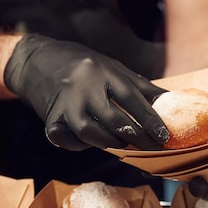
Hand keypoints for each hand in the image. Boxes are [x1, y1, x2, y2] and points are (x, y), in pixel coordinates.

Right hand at [4, 34, 169, 150]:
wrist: (35, 60)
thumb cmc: (83, 65)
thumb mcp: (113, 67)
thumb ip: (140, 86)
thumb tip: (172, 101)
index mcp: (101, 70)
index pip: (131, 98)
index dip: (150, 119)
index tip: (164, 136)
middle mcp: (82, 85)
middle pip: (112, 118)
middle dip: (135, 137)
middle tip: (150, 147)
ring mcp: (64, 102)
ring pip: (88, 132)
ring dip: (109, 142)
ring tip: (123, 144)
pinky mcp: (48, 117)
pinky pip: (65, 139)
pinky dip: (80, 145)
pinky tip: (91, 143)